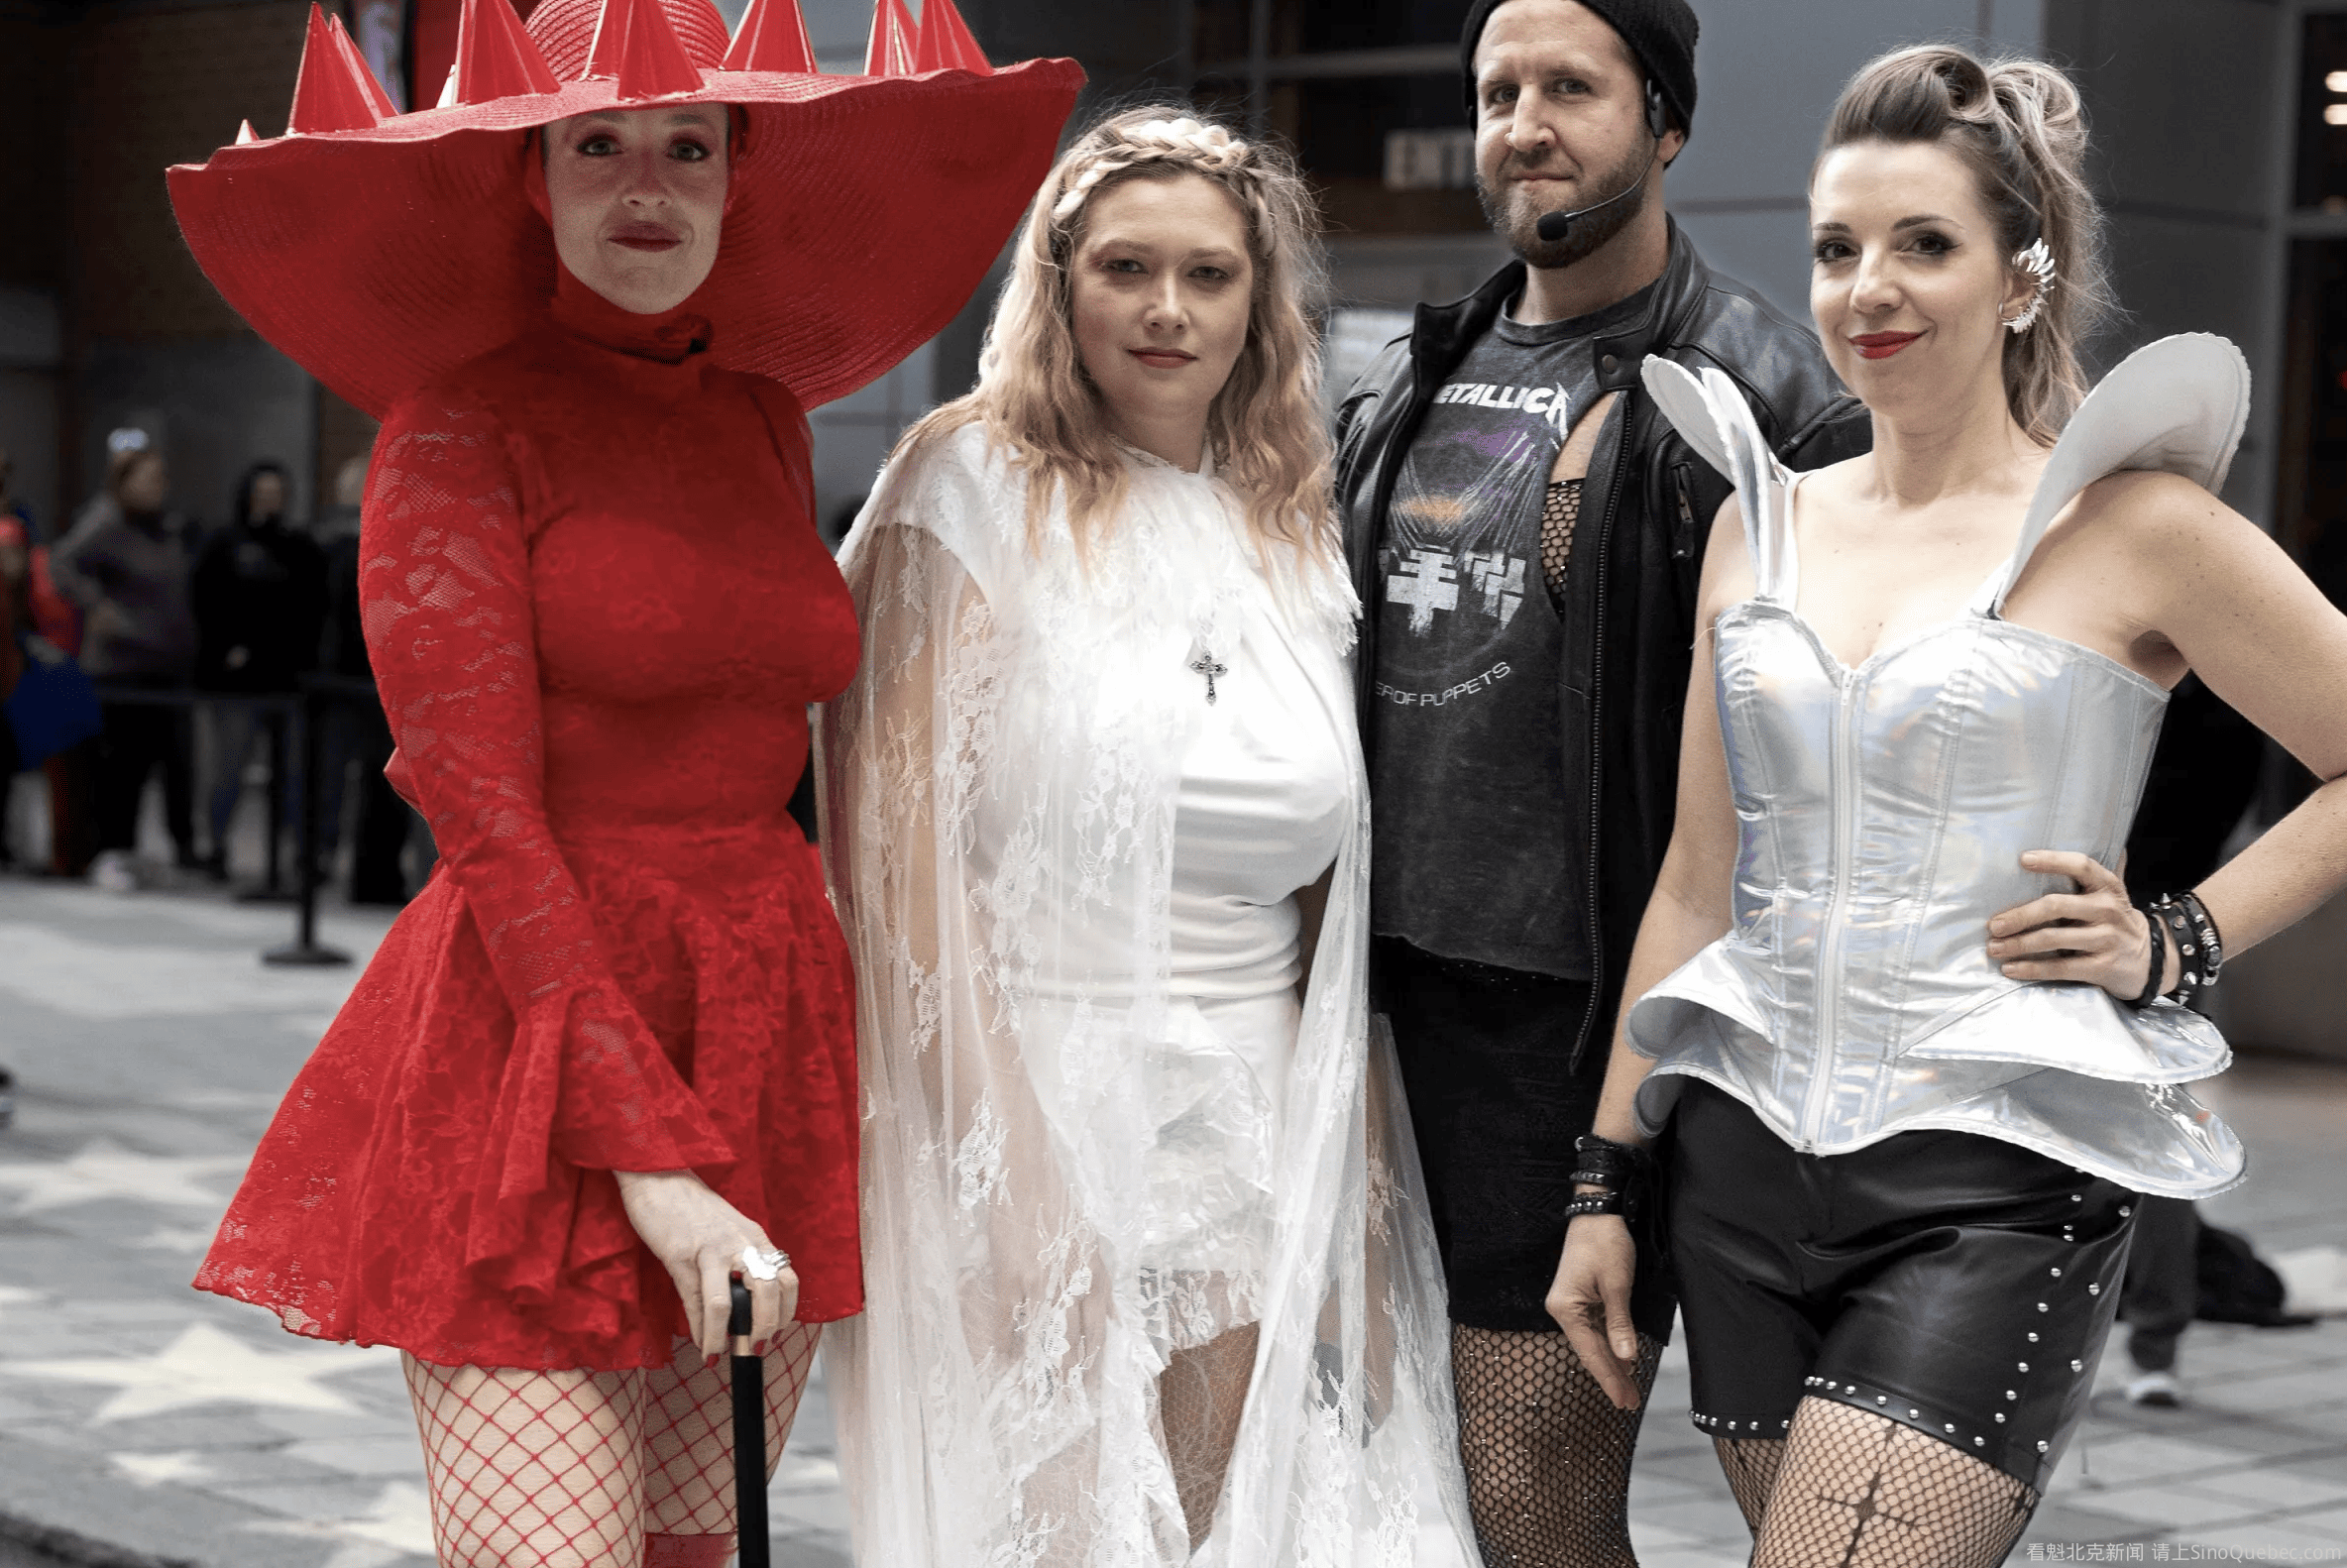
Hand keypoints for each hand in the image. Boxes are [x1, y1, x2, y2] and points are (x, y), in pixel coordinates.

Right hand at [614, 1169, 795, 1359]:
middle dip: (764, 1328)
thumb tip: (746, 1307)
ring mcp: (710, 1250)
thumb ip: (741, 1263)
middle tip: (754, 1349)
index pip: (787, 1278)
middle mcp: (740, 1243)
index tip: (775, 1332)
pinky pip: (694, 1301)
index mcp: (755, 1237)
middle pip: (767, 1292)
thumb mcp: (728, 1232)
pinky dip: (700, 1329)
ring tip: (720, 1352)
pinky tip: (700, 1342)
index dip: (786, 1312)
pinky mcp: (680, 1257)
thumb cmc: (694, 1208)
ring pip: (727, 1303)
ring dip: (724, 1336)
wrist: (660, 1177)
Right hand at [1546, 1213, 1642, 1409]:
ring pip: (1593, 1342)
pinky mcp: (1580, 1298)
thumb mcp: (1617, 1284)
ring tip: (1629, 1388)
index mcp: (1566, 1308)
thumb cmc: (1605, 1243)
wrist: (1597, 1213)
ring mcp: (1571, 1304)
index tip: (1624, 1400)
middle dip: (1611, 1376)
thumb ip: (1620, 1323)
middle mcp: (1563, 1309)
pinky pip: (1595, 1329)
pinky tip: (1622, 1360)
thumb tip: (1627, 1358)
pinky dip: (1609, 1345)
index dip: (1609, 1378)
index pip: (1590, 1352)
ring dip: (1612, 1363)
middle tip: (1629, 1402)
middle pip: (1589, 1350)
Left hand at [1986, 850, 2160, 999]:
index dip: (2052, 860)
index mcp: (2107, 886)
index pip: (2081, 865)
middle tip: (1994, 925)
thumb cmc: (2114, 921)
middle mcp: (2107, 910)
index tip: (2023, 859)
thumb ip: (2087, 874)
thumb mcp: (2109, 895)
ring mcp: (2106, 939)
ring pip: (2053, 939)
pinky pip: (2060, 967)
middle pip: (2056, 905)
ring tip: (1993, 948)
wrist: (2151, 960)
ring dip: (2018, 944)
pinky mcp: (2102, 966)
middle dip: (2020, 915)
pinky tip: (2010, 969)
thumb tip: (2064, 842)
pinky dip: (2031, 968)